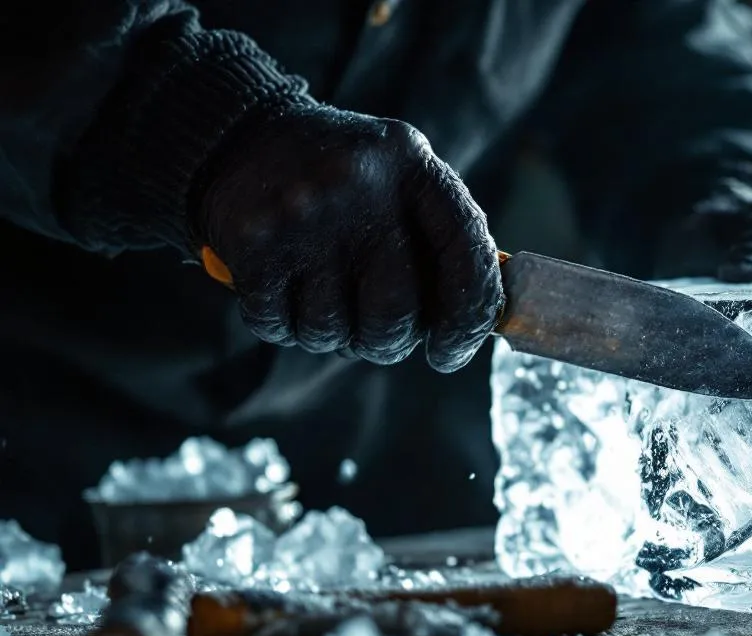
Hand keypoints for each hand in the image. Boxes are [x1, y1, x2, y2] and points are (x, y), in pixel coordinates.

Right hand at [192, 105, 502, 371]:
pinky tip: (286, 292)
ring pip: (333, 331)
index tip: (450, 352)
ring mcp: (303, 214)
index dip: (467, 319)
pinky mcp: (252, 242)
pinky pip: (280, 327)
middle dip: (389, 341)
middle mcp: (360, 185)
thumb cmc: (345, 181)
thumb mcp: (403, 181)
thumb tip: (478, 324)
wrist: (241, 136)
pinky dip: (285, 326)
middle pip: (395, 313)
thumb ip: (443, 241)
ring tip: (326, 298)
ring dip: (333, 335)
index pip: (466, 257)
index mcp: (413, 166)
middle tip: (378, 332)